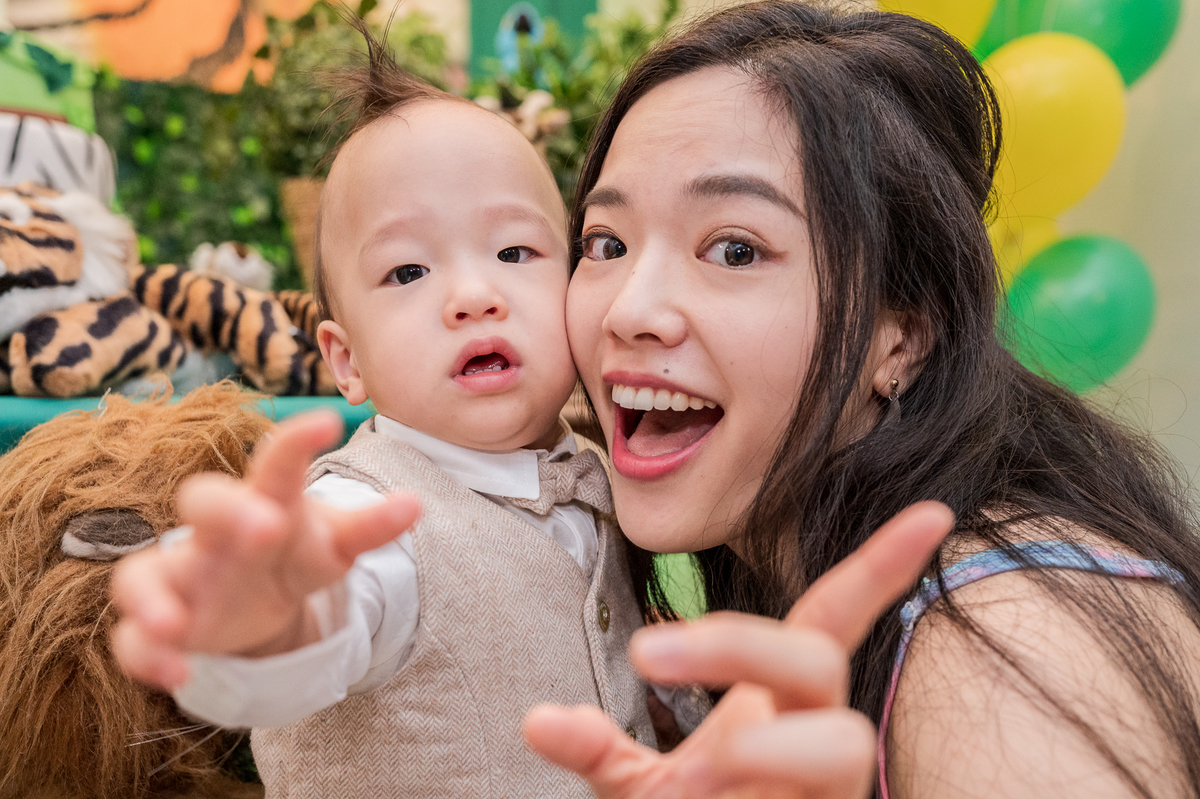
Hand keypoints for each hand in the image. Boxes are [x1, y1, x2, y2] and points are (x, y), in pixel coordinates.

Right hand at [111, 410, 420, 690]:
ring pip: (142, 575)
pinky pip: (135, 642)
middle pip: (203, 501)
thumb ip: (369, 526)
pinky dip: (149, 658)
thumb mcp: (333, 542)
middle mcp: (215, 533)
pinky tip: (178, 676)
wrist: (255, 599)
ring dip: (153, 598)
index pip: (276, 465)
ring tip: (175, 625)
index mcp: (266, 503)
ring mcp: (181, 578)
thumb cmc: (293, 553)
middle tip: (266, 526)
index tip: (327, 422)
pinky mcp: (161, 627)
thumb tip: (416, 505)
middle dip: (230, 510)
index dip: (296, 443)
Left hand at [525, 501, 954, 798]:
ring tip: (699, 774)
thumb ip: (596, 749)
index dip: (881, 565)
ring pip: (845, 742)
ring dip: (770, 743)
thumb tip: (537, 720)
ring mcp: (828, 789)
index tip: (935, 511)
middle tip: (646, 652)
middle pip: (818, 659)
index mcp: (782, 699)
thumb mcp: (637, 786)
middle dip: (739, 643)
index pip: (834, 617)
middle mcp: (816, 735)